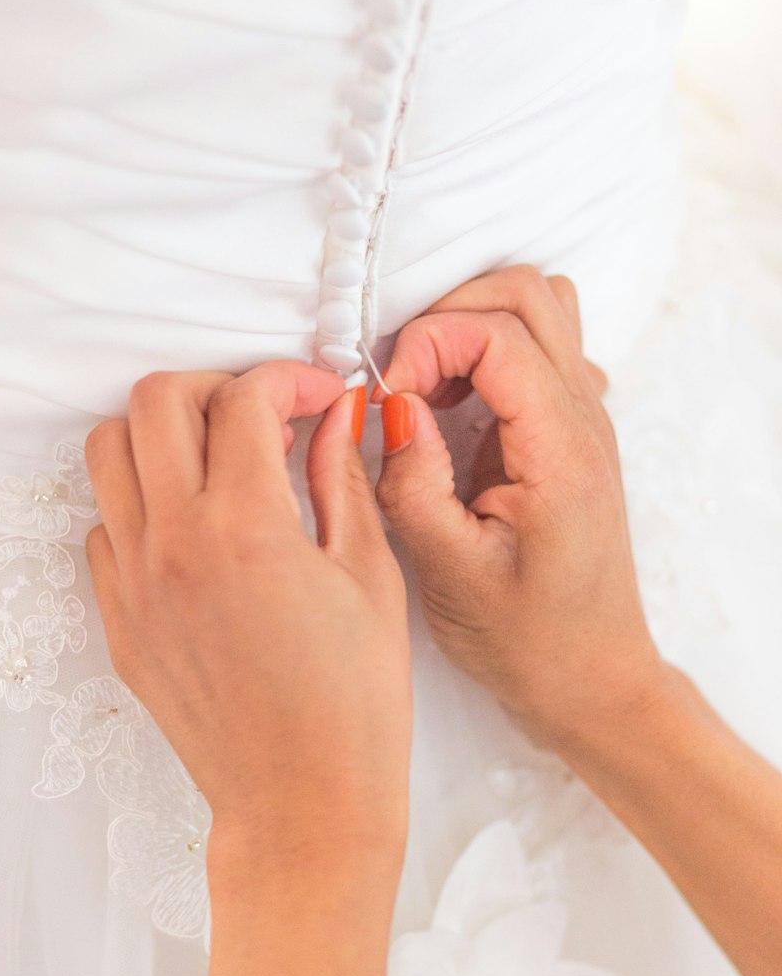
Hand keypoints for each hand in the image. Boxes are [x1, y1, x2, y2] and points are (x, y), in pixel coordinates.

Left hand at [85, 363, 411, 861]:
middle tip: (260, 418)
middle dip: (213, 387)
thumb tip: (334, 414)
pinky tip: (195, 531)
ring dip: (163, 436)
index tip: (318, 398)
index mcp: (246, 528)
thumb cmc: (353, 703)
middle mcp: (173, 544)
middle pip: (155, 401)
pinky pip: (105, 526)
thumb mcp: (369, 577)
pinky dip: (142, 505)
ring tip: (218, 465)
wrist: (302, 801)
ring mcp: (133, 583)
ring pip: (109, 453)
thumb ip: (342, 478)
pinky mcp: (118, 620)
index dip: (289, 380)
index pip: (242, 399)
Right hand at [373, 265, 663, 748]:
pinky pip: (538, 354)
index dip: (428, 343)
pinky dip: (485, 358)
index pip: (498, 332)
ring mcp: (583, 423)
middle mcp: (585, 422)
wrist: (589, 680)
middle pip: (525, 294)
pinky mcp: (568, 436)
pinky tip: (449, 417)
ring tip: (423, 393)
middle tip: (399, 383)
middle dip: (446, 318)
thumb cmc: (527, 641)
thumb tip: (389, 404)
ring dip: (470, 329)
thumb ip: (413, 482)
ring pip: (539, 310)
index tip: (386, 395)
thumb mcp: (450, 573)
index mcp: (562, 450)